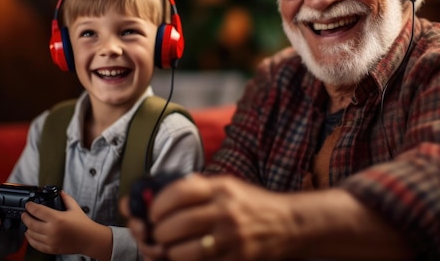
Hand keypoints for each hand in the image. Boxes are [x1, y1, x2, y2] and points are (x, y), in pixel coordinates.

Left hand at [22, 191, 111, 259]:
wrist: (90, 239)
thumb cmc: (84, 224)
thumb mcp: (75, 208)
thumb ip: (65, 198)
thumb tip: (59, 192)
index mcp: (57, 218)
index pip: (37, 211)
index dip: (30, 206)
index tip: (28, 205)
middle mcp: (52, 231)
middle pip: (31, 223)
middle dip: (25, 217)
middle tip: (25, 213)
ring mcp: (51, 241)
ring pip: (31, 235)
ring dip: (27, 228)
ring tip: (27, 224)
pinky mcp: (51, 249)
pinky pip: (36, 245)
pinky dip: (30, 239)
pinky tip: (30, 235)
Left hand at [122, 174, 293, 260]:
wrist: (287, 224)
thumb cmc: (251, 204)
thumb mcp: (228, 186)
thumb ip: (197, 187)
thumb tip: (159, 195)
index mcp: (221, 188)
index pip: (179, 192)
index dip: (158, 204)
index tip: (152, 212)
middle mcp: (226, 211)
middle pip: (178, 224)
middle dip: (159, 232)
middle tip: (156, 234)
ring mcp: (232, 238)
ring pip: (184, 250)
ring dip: (168, 252)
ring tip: (168, 248)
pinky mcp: (235, 259)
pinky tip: (183, 257)